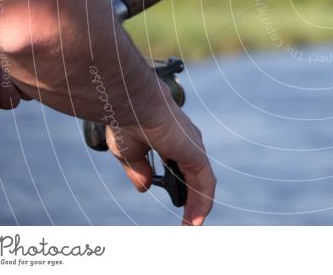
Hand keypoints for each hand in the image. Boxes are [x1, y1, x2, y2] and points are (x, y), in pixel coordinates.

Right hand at [105, 99, 214, 224]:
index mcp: (169, 139)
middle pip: (194, 177)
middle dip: (192, 200)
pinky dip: (203, 202)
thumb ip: (139, 170)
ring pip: (201, 183)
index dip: (179, 186)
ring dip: (197, 207)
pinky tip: (197, 220)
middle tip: (188, 223)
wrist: (131, 104)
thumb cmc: (127, 120)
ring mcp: (192, 147)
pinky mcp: (195, 154)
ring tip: (192, 228)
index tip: (176, 204)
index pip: (181, 167)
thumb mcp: (129, 152)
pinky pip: (205, 183)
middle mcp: (185, 142)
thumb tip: (145, 187)